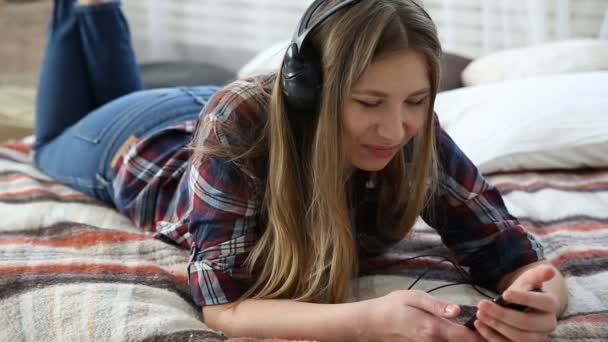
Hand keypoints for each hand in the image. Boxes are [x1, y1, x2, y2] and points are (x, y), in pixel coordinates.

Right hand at [362, 290, 483, 341]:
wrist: (373, 323)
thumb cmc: (394, 306)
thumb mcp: (415, 298)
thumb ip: (437, 305)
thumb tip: (458, 310)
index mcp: (434, 328)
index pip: (467, 337)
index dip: (482, 334)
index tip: (492, 325)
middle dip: (477, 338)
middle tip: (489, 329)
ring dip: (465, 340)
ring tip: (478, 332)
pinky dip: (454, 340)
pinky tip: (459, 335)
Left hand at [474, 264, 559, 340]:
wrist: (522, 304)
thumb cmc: (525, 290)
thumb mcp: (529, 279)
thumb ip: (537, 274)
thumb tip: (549, 270)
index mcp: (551, 305)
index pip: (542, 302)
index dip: (524, 299)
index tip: (504, 294)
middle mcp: (548, 324)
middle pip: (527, 323)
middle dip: (502, 314)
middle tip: (482, 304)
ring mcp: (537, 338)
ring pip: (519, 338)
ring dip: (496, 326)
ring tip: (479, 314)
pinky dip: (492, 337)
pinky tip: (479, 325)